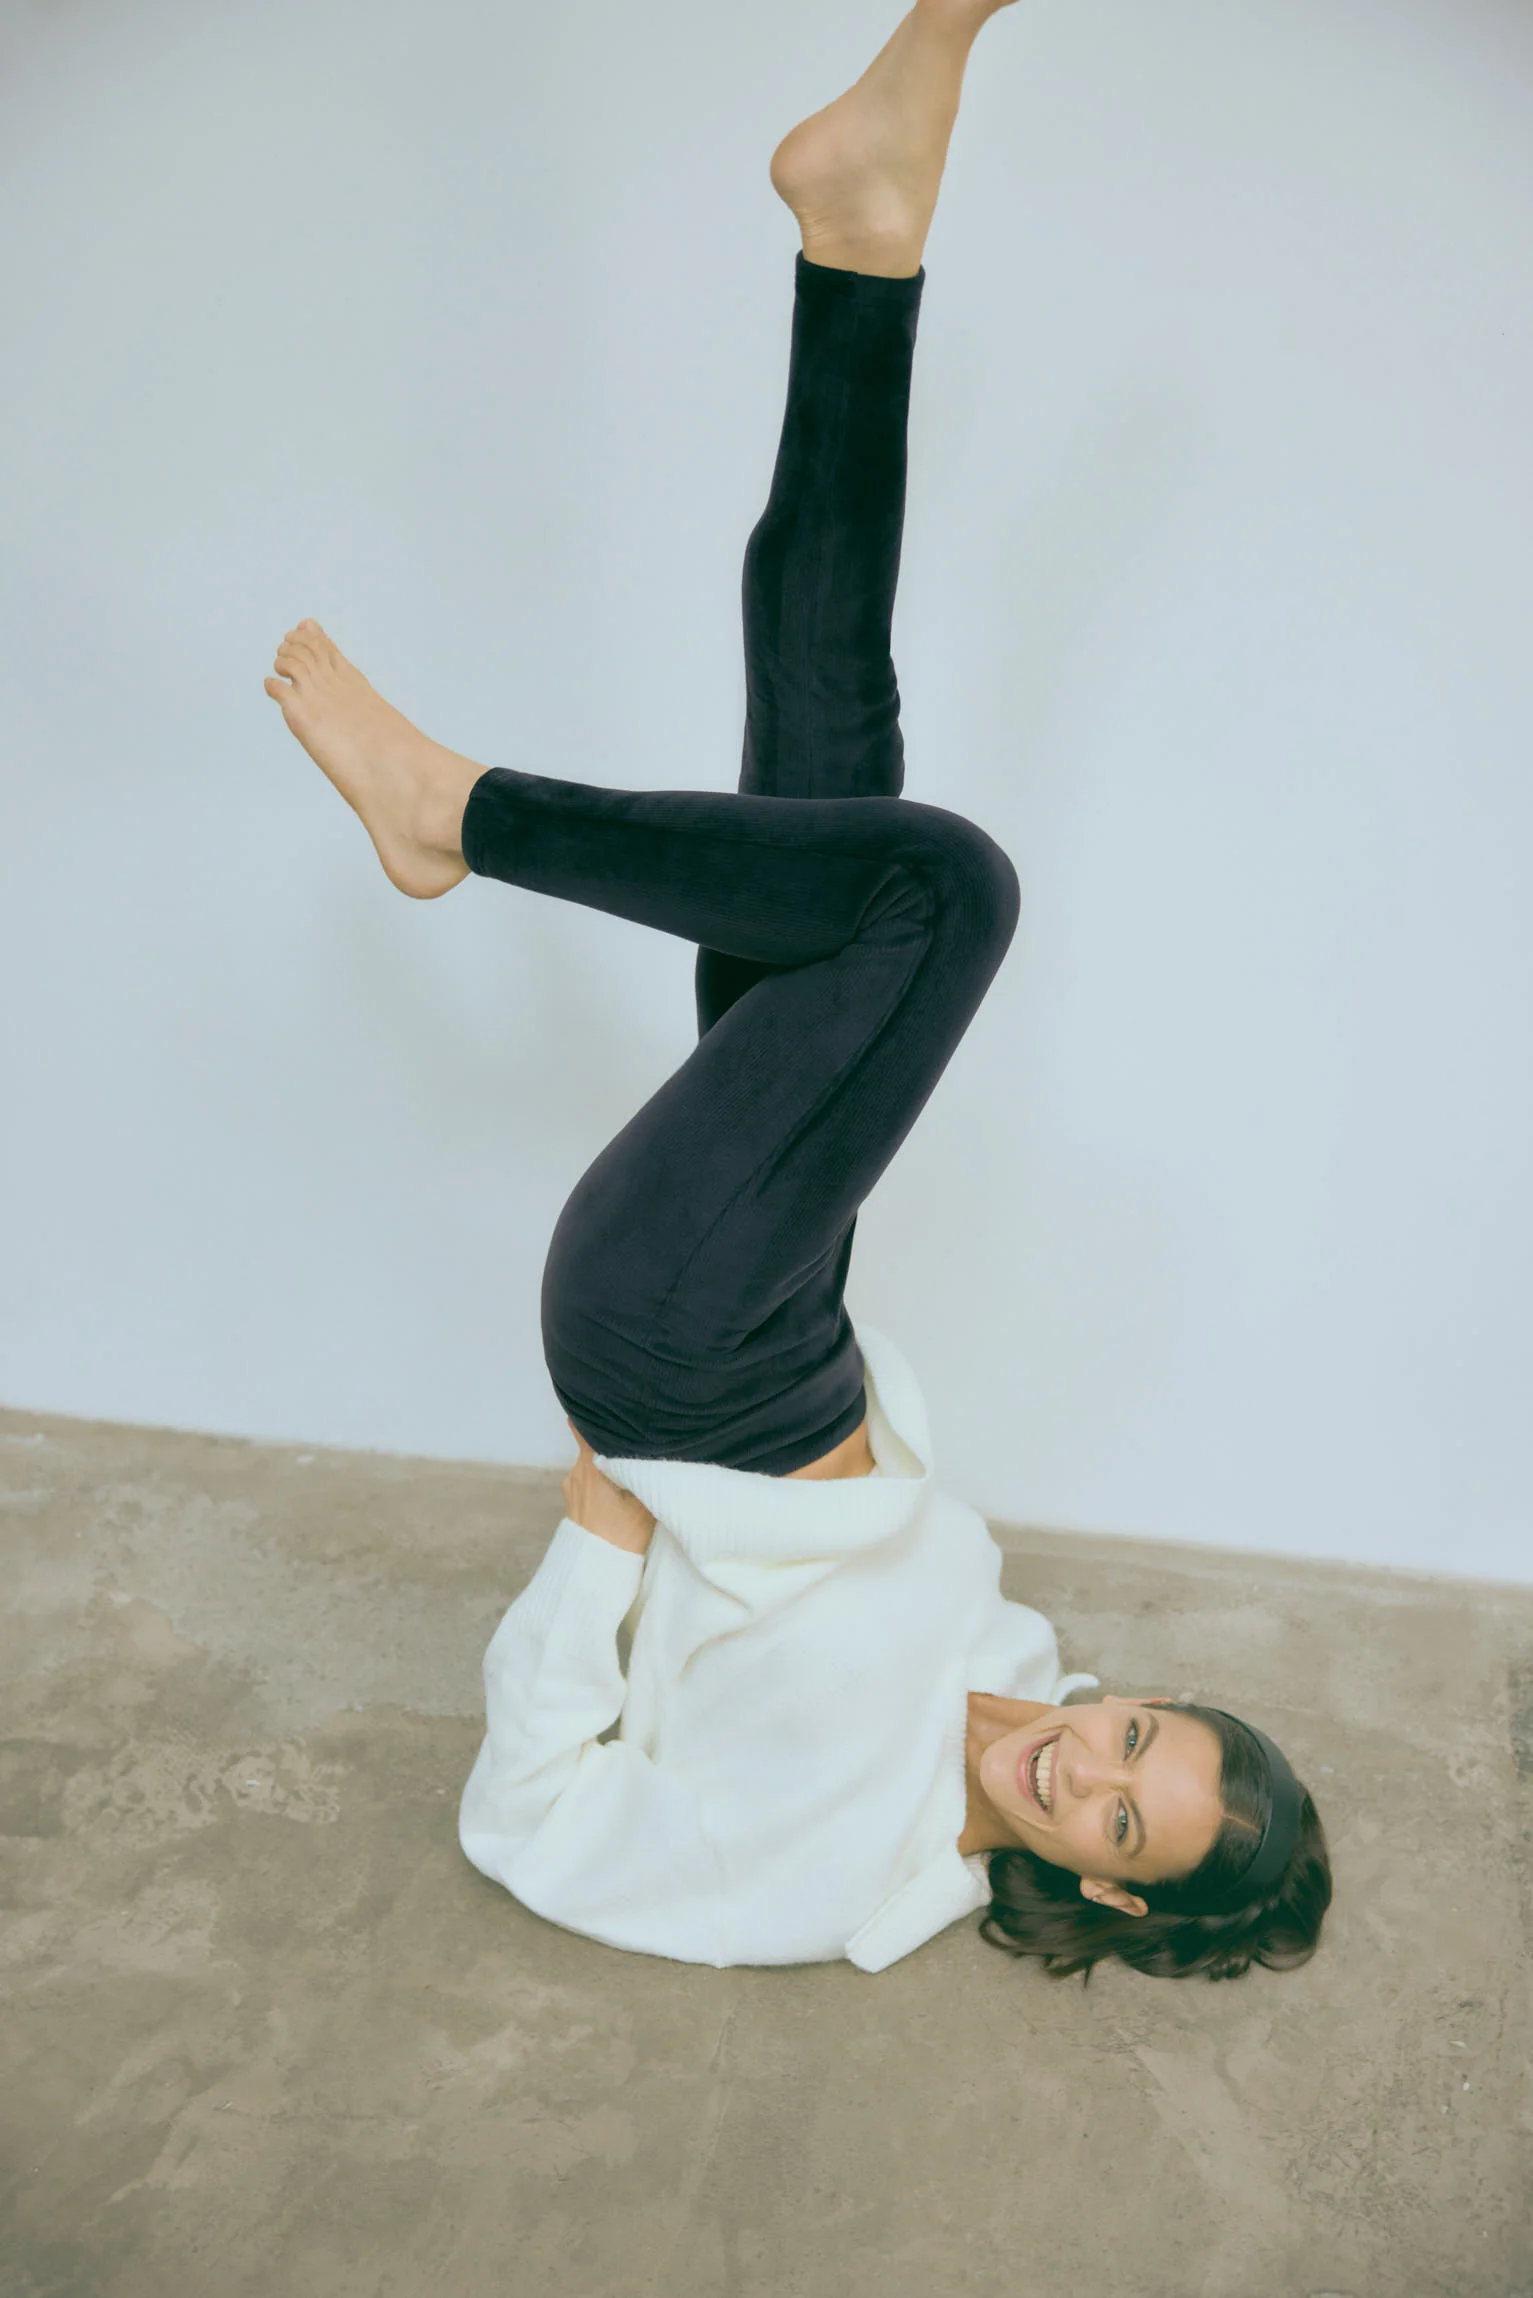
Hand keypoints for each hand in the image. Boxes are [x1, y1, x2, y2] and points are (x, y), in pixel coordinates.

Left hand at [561, 1420, 655, 1554]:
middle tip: (630, 1443)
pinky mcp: (572, 1502)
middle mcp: (576, 1473)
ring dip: (604, 1466)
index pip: (582, 1428)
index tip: (606, 1407)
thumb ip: (647, 1473)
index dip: (593, 1415)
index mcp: (590, 1466)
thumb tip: (657, 1453)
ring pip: (589, 1466)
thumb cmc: (622, 1534)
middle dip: (608, 1443)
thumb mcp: (644, 1501)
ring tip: (625, 1473)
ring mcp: (571, 1488)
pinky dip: (599, 1482)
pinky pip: (586, 1482)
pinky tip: (616, 1493)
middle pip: (590, 1446)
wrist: (597, 1569)